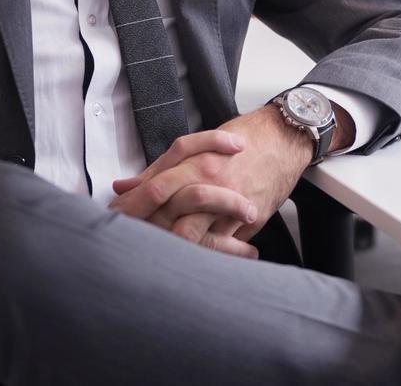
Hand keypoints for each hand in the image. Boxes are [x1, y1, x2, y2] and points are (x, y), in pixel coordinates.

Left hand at [109, 107, 313, 257]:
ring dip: (175, 249)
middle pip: (171, 218)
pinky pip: (223, 245)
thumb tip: (123, 186)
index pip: (155, 191)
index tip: (117, 221)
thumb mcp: (197, 148)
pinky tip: (193, 260)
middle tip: (132, 246)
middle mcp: (212, 185)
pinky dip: (208, 254)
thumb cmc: (242, 140)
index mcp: (195, 165)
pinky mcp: (248, 220)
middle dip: (149, 234)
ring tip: (160, 258)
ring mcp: (230, 206)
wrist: (283, 139)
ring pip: (195, 237)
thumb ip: (158, 170)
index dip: (132, 209)